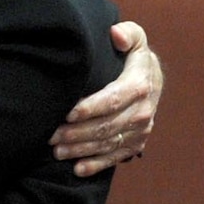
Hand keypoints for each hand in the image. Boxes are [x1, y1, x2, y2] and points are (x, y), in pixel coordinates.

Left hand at [50, 21, 162, 176]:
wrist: (153, 80)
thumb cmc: (133, 57)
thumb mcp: (135, 39)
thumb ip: (127, 34)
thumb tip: (115, 34)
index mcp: (140, 85)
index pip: (112, 100)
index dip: (89, 108)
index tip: (66, 113)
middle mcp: (143, 111)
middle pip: (106, 126)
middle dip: (76, 133)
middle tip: (50, 136)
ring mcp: (141, 130)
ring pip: (108, 144)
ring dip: (81, 150)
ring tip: (56, 151)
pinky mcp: (137, 143)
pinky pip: (116, 157)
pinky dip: (96, 165)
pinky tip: (78, 169)